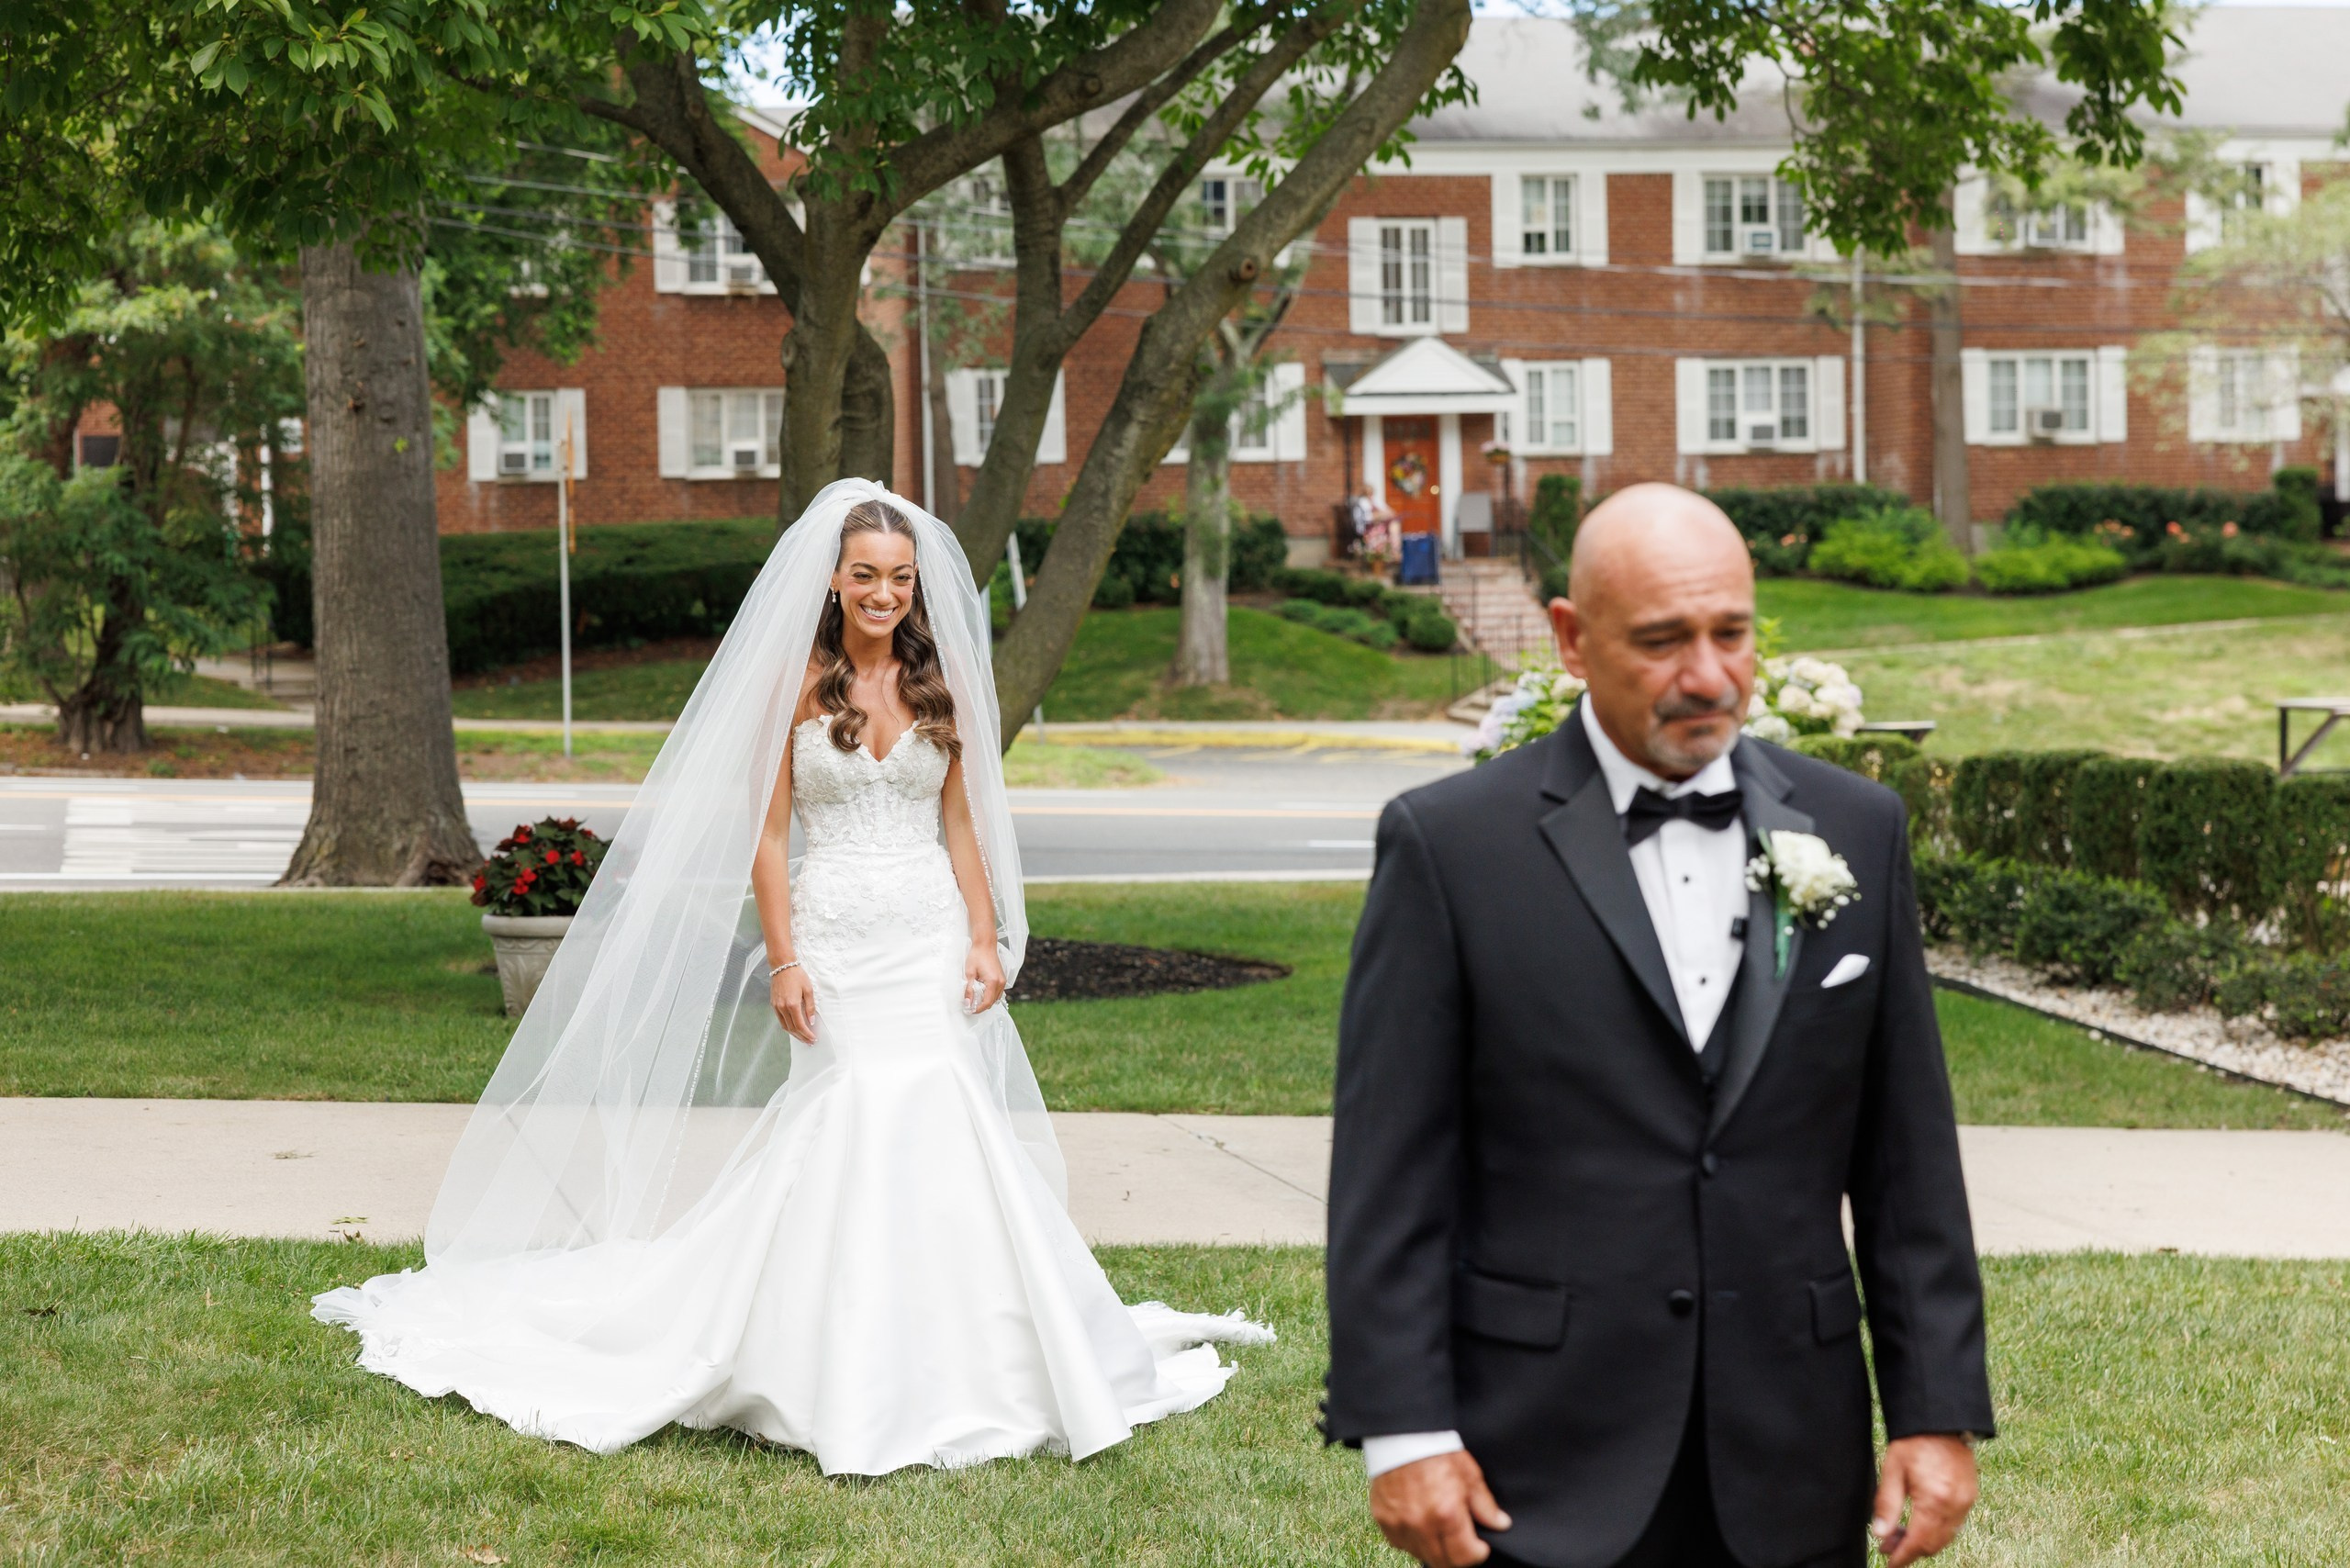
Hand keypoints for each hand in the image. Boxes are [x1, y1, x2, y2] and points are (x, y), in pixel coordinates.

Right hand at [770, 965, 816, 1042]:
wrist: (782, 966)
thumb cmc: (797, 976)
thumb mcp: (808, 990)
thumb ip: (810, 1007)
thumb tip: (811, 1021)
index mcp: (792, 1004)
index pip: (800, 1025)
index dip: (807, 1034)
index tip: (813, 1039)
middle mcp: (782, 1008)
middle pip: (792, 1029)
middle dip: (801, 1037)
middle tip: (810, 1042)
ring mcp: (776, 1007)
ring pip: (785, 1026)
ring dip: (794, 1034)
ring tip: (803, 1038)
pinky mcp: (773, 1004)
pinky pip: (780, 1020)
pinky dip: (788, 1026)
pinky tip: (794, 1028)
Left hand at [964, 940, 1004, 1013]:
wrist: (985, 944)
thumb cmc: (977, 956)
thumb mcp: (969, 973)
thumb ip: (969, 990)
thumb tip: (967, 1003)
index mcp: (993, 982)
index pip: (987, 1002)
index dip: (978, 1009)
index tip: (969, 1010)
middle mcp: (1001, 983)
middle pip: (992, 1002)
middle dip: (981, 1006)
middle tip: (970, 1005)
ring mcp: (1003, 980)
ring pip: (996, 998)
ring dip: (986, 1001)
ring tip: (975, 999)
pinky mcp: (1002, 978)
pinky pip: (998, 992)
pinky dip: (990, 995)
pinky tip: (981, 992)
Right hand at [1370, 1450, 1511, 1565]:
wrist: (1402, 1434)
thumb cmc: (1437, 1450)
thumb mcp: (1469, 1474)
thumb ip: (1485, 1505)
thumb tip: (1501, 1524)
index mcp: (1446, 1514)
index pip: (1464, 1558)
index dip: (1477, 1554)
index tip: (1480, 1546)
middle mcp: (1421, 1525)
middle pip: (1442, 1562)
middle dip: (1456, 1556)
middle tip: (1462, 1541)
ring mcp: (1399, 1524)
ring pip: (1421, 1554)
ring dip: (1434, 1548)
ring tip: (1440, 1529)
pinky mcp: (1383, 1519)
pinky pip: (1400, 1543)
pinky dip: (1412, 1539)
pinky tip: (1420, 1523)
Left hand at [1872, 1435, 1977, 1565]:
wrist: (1941, 1420)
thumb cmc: (1914, 1442)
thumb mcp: (1892, 1470)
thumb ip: (1886, 1504)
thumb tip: (1880, 1534)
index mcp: (1934, 1501)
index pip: (1918, 1542)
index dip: (1902, 1557)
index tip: (1889, 1563)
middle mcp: (1955, 1506)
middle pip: (1933, 1544)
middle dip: (1911, 1550)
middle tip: (1888, 1546)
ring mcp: (1966, 1502)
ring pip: (1946, 1537)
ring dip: (1924, 1542)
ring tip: (1900, 1534)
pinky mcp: (1970, 1496)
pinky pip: (1955, 1525)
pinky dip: (1937, 1530)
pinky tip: (1920, 1523)